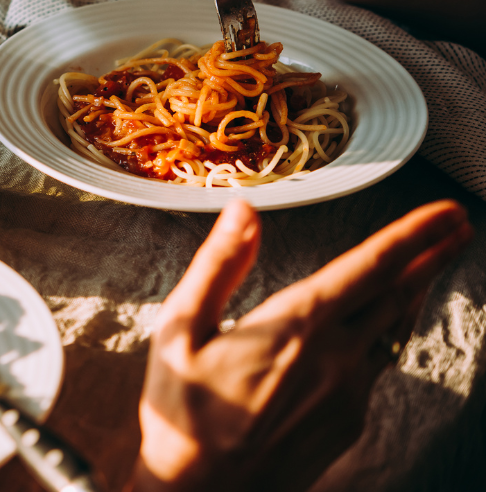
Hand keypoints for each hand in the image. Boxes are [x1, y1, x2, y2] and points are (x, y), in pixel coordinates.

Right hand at [130, 199, 471, 491]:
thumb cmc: (183, 413)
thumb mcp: (179, 331)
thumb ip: (217, 266)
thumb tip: (242, 213)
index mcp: (295, 327)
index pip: (371, 268)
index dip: (415, 235)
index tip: (447, 213)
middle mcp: (335, 358)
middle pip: (398, 295)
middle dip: (430, 256)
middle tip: (456, 227)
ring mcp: (348, 394)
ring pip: (393, 330)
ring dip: (412, 292)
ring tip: (426, 267)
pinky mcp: (349, 422)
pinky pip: (376, 365)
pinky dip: (385, 333)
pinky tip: (377, 327)